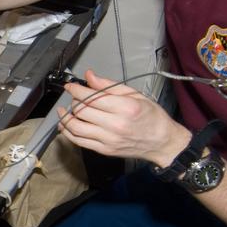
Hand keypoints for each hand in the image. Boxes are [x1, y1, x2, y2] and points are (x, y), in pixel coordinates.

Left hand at [58, 70, 190, 166]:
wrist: (162, 142)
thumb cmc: (152, 117)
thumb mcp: (135, 95)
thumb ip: (109, 85)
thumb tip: (90, 76)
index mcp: (124, 108)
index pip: (91, 97)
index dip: (76, 90)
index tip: (71, 86)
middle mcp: (115, 125)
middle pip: (81, 111)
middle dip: (73, 101)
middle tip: (74, 97)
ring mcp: (108, 139)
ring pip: (76, 127)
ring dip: (66, 117)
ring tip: (64, 110)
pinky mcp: (104, 150)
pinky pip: (80, 141)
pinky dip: (68, 132)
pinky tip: (66, 125)